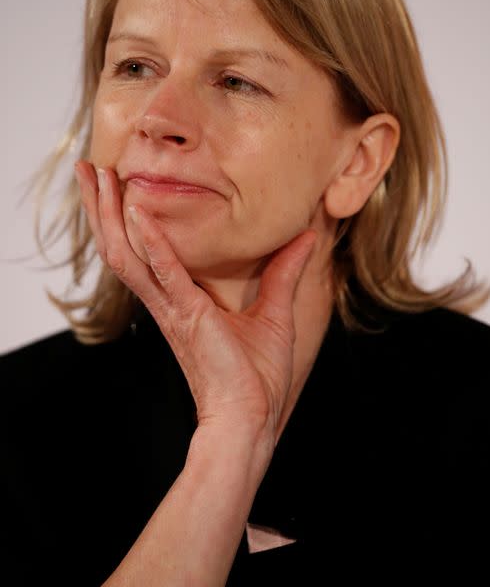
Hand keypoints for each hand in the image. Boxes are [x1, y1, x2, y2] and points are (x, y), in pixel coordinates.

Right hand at [74, 160, 315, 440]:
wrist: (252, 418)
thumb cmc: (257, 376)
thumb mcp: (275, 311)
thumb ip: (284, 271)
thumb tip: (305, 237)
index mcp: (180, 300)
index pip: (142, 250)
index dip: (125, 218)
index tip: (116, 185)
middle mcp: (166, 301)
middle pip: (121, 245)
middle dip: (102, 207)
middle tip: (88, 169)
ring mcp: (172, 308)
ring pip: (128, 255)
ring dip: (110, 215)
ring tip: (97, 178)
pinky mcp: (187, 316)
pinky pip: (164, 274)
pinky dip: (153, 243)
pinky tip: (139, 213)